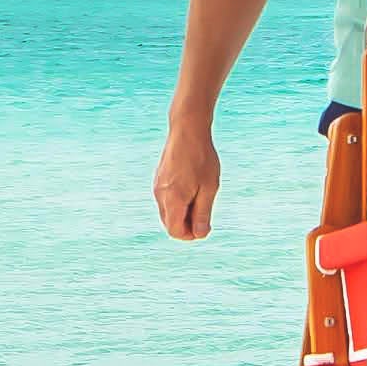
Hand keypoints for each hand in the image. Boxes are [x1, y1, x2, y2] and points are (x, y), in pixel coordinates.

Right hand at [153, 122, 220, 240]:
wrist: (187, 130)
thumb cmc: (201, 158)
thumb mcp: (209, 188)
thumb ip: (202, 213)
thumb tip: (199, 234)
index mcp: (173, 199)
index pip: (175, 231)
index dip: (190, 235)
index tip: (205, 225)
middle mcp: (160, 195)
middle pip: (170, 224)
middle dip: (187, 225)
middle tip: (205, 210)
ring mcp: (157, 187)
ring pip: (168, 212)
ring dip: (183, 212)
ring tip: (200, 195)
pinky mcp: (158, 179)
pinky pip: (166, 200)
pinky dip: (178, 202)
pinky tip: (192, 187)